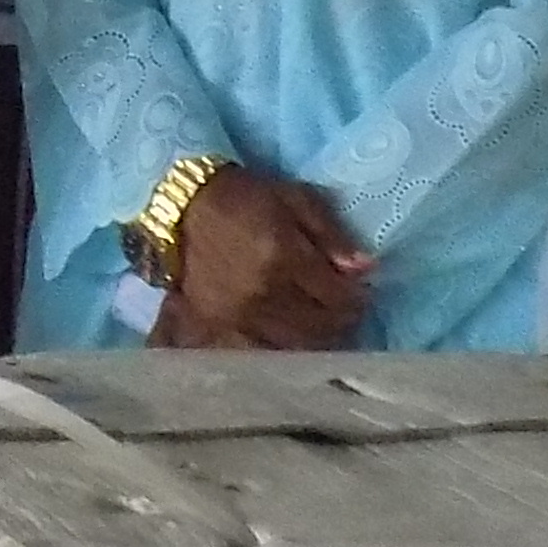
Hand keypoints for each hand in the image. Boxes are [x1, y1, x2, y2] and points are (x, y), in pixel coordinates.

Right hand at [159, 168, 369, 352]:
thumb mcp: (295, 198)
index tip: (362, 291)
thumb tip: (365, 268)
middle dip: (343, 320)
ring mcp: (240, 314)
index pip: (337, 297)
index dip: (358, 298)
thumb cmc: (246, 197)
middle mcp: (264, 293)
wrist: (182, 207)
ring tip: (326, 326)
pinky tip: (293, 337)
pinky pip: (263, 349)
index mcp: (285, 258)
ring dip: (319, 339)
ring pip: (295, 343)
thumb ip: (331, 234)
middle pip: (320, 326)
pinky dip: (285, 347)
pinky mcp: (220, 325)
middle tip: (349, 311)